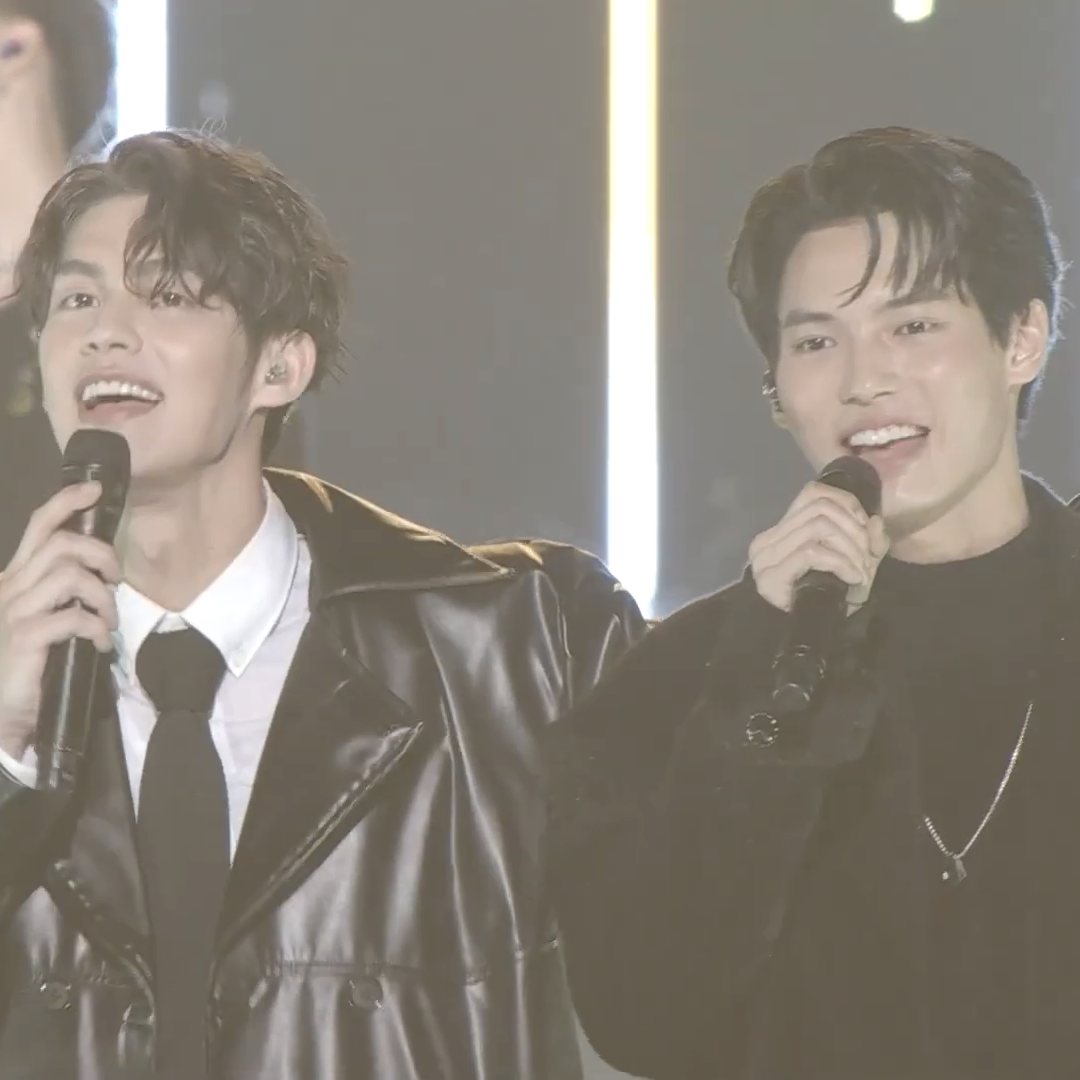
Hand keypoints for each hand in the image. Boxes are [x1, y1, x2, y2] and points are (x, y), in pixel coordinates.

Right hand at [0, 482, 120, 758]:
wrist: (2, 712)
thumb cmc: (29, 664)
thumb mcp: (46, 618)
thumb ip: (62, 593)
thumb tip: (100, 573)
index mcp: (15, 578)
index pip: (38, 526)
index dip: (66, 502)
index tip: (94, 489)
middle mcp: (9, 587)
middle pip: (62, 544)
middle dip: (101, 554)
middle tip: (115, 581)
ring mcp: (13, 611)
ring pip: (70, 575)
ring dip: (102, 597)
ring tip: (108, 621)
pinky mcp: (23, 637)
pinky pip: (73, 617)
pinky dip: (97, 627)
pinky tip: (102, 645)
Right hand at [749, 480, 888, 612]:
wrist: (808, 643)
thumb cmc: (829, 602)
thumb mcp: (857, 565)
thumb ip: (868, 541)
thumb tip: (875, 521)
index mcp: (782, 531)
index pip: (812, 493)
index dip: (846, 504)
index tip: (865, 529)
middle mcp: (767, 539)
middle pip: (820, 509)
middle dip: (854, 531)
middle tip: (868, 559)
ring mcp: (765, 558)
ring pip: (818, 526)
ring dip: (850, 548)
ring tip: (861, 572)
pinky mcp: (770, 576)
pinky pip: (812, 552)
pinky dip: (840, 562)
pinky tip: (853, 578)